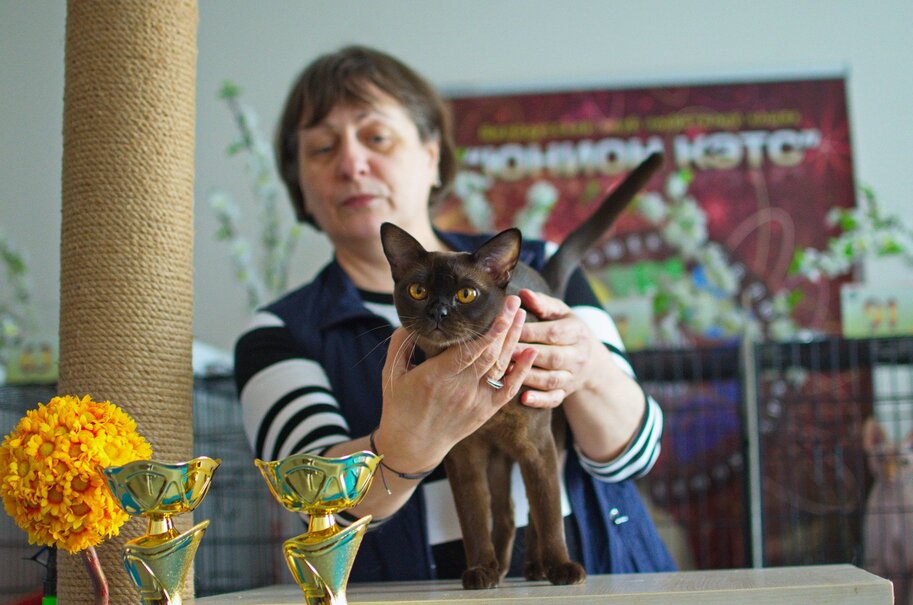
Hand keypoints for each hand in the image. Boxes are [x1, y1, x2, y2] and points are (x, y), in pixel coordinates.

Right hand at [376, 295, 537, 471]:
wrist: (412, 446)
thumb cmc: (399, 408)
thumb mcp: (391, 374)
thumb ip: (400, 345)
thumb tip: (409, 321)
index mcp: (436, 377)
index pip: (468, 351)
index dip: (488, 331)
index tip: (500, 310)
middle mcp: (460, 389)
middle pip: (490, 353)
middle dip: (505, 325)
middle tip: (514, 301)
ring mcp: (476, 401)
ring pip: (501, 366)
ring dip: (514, 340)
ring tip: (522, 315)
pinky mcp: (485, 411)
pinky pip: (508, 389)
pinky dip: (522, 371)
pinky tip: (531, 352)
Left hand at [516, 288, 603, 407]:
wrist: (591, 358)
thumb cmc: (567, 329)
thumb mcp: (560, 313)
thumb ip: (542, 303)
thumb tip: (523, 294)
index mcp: (577, 333)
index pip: (553, 333)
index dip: (530, 331)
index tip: (509, 329)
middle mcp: (578, 356)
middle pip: (553, 357)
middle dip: (528, 355)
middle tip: (506, 352)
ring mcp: (573, 377)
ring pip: (551, 379)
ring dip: (529, 377)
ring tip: (507, 373)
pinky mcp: (566, 392)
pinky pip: (554, 399)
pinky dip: (540, 400)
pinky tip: (524, 399)